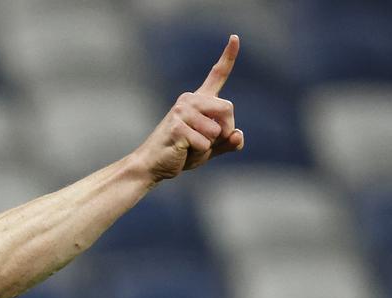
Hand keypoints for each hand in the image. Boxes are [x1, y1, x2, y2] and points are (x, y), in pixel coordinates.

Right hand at [135, 34, 244, 182]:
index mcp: (199, 100)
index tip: (235, 37)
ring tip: (189, 146)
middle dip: (225, 130)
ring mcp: (181, 111)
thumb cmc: (181, 154)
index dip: (228, 56)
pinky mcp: (176, 125)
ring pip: (217, 129)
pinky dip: (198, 152)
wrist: (152, 166)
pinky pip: (204, 142)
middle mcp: (190, 100)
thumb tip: (238, 135)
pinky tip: (182, 151)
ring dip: (209, 145)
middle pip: (228, 108)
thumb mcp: (210, 148)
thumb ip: (228, 142)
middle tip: (206, 141)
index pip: (217, 74)